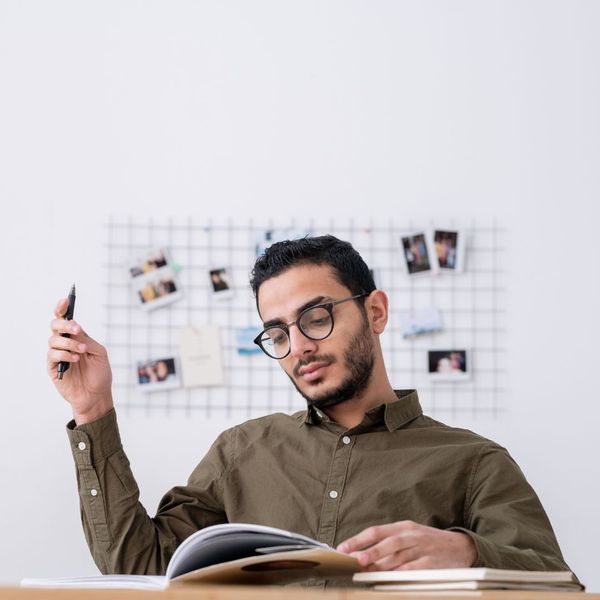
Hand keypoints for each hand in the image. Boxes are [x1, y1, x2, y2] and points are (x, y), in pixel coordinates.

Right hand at [47, 297, 113, 424]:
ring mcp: (58, 355)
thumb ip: (86, 339)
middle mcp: (65, 343)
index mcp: (77, 337)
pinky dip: (64, 355)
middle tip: (76, 329)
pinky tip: (75, 360)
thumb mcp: (98, 352)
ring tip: (82, 351)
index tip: (65, 300)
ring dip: (69, 343)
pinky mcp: (53, 367)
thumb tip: (75, 327)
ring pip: (53, 340)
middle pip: (55, 325)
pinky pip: (52, 355)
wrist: (96, 395)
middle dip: (64, 324)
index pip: (65, 319)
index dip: (62, 308)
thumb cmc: (100, 373)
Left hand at [336, 521, 475, 570]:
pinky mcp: (431, 563)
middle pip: (388, 543)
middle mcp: (411, 535)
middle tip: (355, 560)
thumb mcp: (410, 534)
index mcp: (403, 527)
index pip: (377, 531)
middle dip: (370, 552)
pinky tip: (390, 578)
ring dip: (381, 565)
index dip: (359, 539)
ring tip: (366, 571)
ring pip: (398, 557)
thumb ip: (389, 543)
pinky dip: (401, 573)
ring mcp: (422, 549)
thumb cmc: (428, 542)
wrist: (461, 547)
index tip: (343, 548)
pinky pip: (414, 569)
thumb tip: (363, 554)